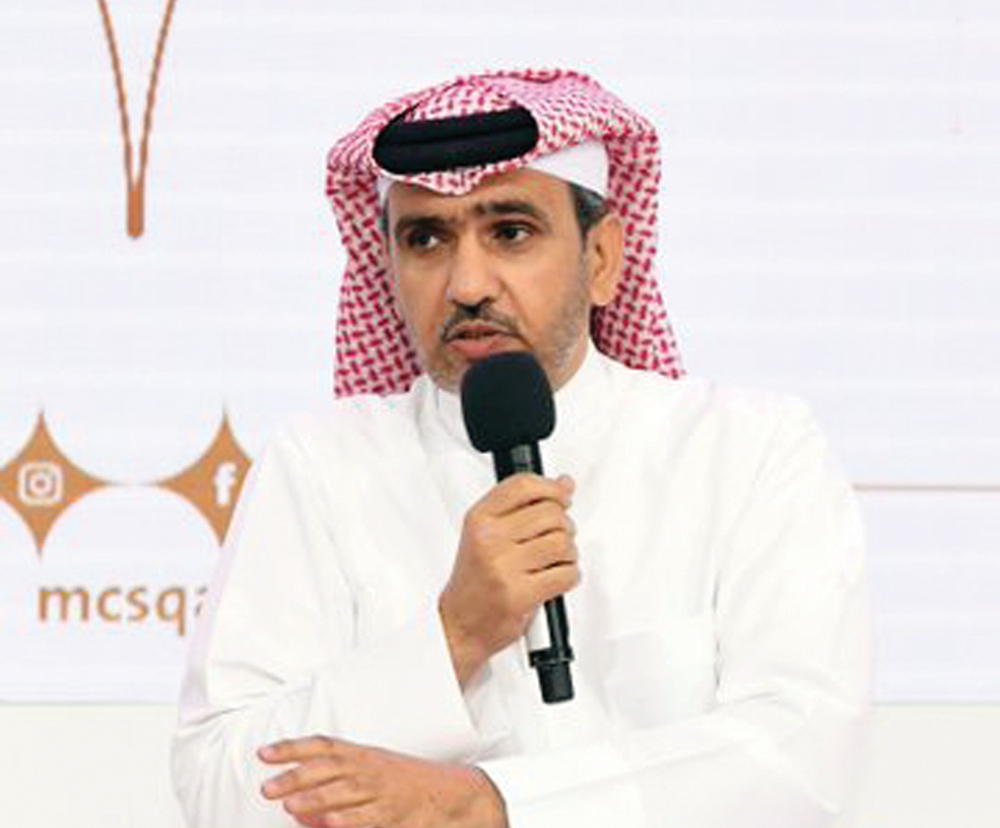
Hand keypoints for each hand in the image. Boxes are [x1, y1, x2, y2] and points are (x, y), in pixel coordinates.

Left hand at [259, 736, 505, 827]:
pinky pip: (365, 818)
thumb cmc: (402, 781)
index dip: (291, 747)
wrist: (449, 792)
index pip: (321, 745)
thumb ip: (333, 784)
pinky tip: (328, 823)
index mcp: (360, 753)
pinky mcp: (392, 814)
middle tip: (267, 787)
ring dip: (314, 799)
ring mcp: (379, 791)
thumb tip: (296, 805)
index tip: (263, 753)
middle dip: (295, 776)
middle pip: (326, 769)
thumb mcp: (369, 771)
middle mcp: (367, 768)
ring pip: (342, 793)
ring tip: (289, 806)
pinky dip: (346, 820)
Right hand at [439, 473, 577, 684]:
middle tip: (558, 536)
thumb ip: (521, 508)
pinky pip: (566, 574)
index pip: (524, 486)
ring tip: (556, 559)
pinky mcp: (520, 595)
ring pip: (562, 543)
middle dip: (564, 525)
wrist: (457, 624)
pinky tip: (556, 578)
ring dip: (568, 553)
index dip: (552, 488)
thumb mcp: (485, 534)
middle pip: (550, 513)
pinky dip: (570, 576)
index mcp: (479, 520)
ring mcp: (504, 567)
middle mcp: (490, 540)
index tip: (563, 494)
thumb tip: (563, 484)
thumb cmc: (474, 581)